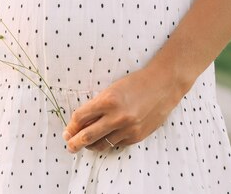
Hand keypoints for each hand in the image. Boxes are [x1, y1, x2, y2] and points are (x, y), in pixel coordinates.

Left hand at [61, 64, 186, 152]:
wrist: (163, 86)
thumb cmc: (135, 84)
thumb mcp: (111, 90)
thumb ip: (97, 106)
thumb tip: (81, 123)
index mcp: (107, 101)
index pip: (80, 118)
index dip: (71, 126)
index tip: (67, 131)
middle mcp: (117, 117)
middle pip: (87, 136)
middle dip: (75, 143)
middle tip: (69, 146)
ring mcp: (128, 129)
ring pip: (101, 144)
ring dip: (91, 146)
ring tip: (86, 144)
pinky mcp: (136, 136)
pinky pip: (116, 144)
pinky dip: (109, 142)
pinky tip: (106, 138)